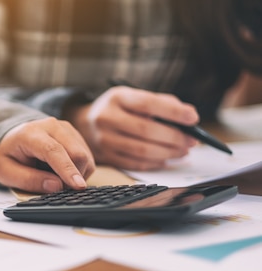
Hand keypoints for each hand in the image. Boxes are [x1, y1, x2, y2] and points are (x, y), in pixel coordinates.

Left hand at [0, 118, 94, 192]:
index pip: (54, 151)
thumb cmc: (7, 156)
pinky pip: (86, 156)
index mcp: (31, 133)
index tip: (78, 186)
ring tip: (53, 176)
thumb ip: (29, 180)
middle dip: (73, 176)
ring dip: (75, 174)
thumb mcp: (7, 173)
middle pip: (76, 153)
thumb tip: (56, 186)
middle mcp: (52, 126)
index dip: (67, 169)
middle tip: (57, 189)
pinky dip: (78, 170)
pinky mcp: (74, 135)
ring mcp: (66, 129)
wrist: (10, 140)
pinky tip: (61, 171)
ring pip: (85, 156)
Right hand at [67, 86, 198, 170]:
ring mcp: (104, 139)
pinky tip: (166, 159)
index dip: (173, 112)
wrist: (85, 124)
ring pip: (142, 151)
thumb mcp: (134, 97)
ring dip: (168, 153)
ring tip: (183, 151)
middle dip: (174, 137)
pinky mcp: (106, 157)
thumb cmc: (119, 109)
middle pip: (146, 130)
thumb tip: (189, 117)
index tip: (193, 118)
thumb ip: (161, 103)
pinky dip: (155, 163)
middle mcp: (107, 118)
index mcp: (117, 98)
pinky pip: (135, 163)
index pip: (148, 104)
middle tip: (191, 141)